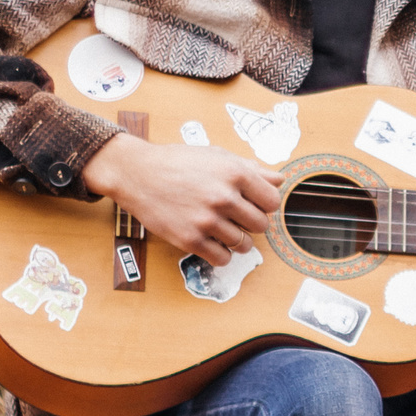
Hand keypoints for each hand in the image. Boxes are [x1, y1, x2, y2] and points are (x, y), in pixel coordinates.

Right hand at [83, 132, 282, 264]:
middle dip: (250, 223)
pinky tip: (212, 242)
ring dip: (237, 240)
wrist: (136, 173)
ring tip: (223, 230)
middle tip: (236, 218)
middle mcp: (224, 197)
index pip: (272, 201)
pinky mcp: (189, 239)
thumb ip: (251, 170)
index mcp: (235, 174)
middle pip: (260, 225)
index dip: (264, 204)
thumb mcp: (217, 156)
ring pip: (244, 244)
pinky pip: (222, 258)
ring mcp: (206, 220)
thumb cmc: (178, 162)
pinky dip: (221, 254)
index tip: (253, 204)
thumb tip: (279, 180)